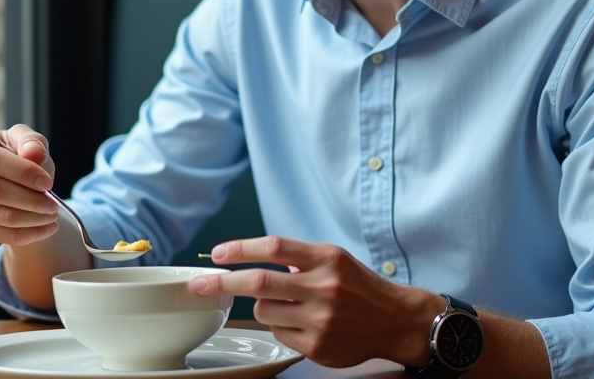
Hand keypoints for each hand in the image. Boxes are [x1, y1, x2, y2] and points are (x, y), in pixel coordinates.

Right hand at [0, 124, 59, 245]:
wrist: (11, 180)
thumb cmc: (15, 155)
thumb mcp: (24, 139)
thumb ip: (31, 141)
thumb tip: (34, 154)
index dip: (21, 171)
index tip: (46, 181)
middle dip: (30, 199)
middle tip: (53, 203)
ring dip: (32, 218)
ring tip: (52, 214)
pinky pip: (1, 235)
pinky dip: (28, 233)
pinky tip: (45, 227)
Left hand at [191, 236, 441, 367]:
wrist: (395, 320)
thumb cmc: (358, 286)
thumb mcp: (333, 259)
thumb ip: (298, 258)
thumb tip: (251, 258)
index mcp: (327, 258)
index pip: (273, 248)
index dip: (240, 249)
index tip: (217, 254)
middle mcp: (324, 287)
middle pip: (259, 283)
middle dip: (222, 282)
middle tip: (198, 283)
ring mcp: (320, 320)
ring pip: (264, 311)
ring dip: (264, 307)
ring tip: (289, 304)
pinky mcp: (317, 346)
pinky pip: (278, 334)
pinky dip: (281, 326)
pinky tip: (303, 323)